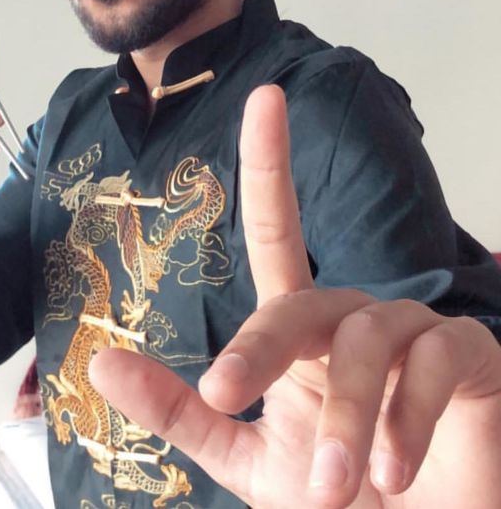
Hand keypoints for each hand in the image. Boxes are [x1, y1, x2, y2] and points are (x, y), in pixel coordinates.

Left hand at [90, 85, 500, 507]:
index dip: (270, 163)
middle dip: (266, 346)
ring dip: (347, 414)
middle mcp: (355, 320)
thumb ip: (182, 414)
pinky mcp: (471, 358)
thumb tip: (102, 364)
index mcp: (302, 335)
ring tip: (342, 486)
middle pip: (305, 298)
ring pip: (367, 335)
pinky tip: (398, 467)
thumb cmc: (342, 502)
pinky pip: (437, 357)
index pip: (279, 234)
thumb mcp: (249, 463)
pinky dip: (410, 414)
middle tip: (233, 402)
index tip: (264, 97)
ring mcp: (415, 335)